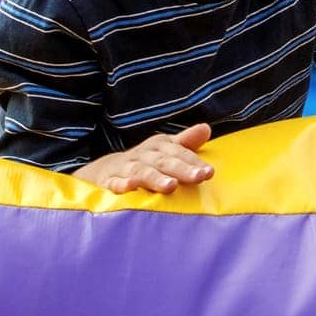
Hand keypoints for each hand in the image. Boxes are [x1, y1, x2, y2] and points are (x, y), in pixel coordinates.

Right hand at [73, 123, 214, 193]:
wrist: (107, 170)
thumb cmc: (146, 161)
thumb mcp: (165, 150)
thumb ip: (186, 143)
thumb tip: (206, 128)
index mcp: (159, 146)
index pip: (178, 153)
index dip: (193, 162)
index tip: (209, 172)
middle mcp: (144, 155)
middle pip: (163, 162)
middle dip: (181, 169)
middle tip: (198, 177)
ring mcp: (125, 167)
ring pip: (141, 172)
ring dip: (156, 178)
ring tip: (171, 186)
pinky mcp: (109, 180)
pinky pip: (114, 182)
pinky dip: (121, 184)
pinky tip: (130, 187)